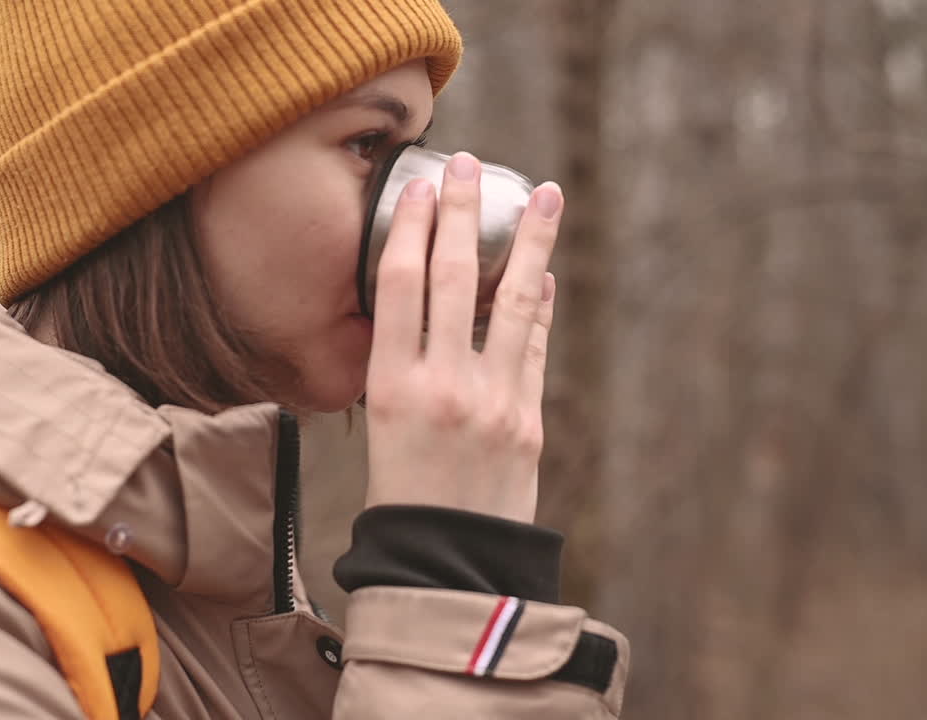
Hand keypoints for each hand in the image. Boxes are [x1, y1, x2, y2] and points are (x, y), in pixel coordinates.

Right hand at [364, 152, 562, 523]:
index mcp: (392, 387)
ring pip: (514, 299)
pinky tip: (546, 271)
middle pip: (454, 276)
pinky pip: (536, 344)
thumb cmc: (400, 499)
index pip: (401, 284)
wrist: (448, 567)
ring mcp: (494, 399)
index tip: (420, 187)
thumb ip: (400, 371)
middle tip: (470, 163)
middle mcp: (444, 384)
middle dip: (463, 212)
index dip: (411, 227)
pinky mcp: (530, 417)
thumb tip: (425, 311)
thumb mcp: (380, 430)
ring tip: (545, 194)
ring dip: (531, 241)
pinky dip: (542, 302)